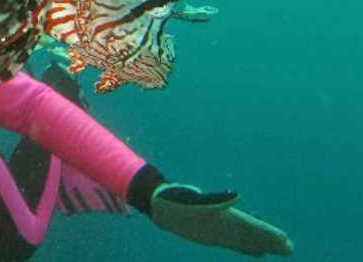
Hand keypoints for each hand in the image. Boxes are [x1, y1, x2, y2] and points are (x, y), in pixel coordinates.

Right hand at [151, 183, 292, 256]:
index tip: (282, 239)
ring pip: (241, 243)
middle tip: (289, 248)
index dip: (264, 234)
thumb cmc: (173, 197)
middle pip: (246, 239)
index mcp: (214, 222)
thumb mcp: (190, 195)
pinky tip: (258, 251)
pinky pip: (233, 244)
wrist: (156, 209)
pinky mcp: (210, 237)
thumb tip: (235, 196)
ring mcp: (213, 237)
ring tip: (280, 249)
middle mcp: (216, 233)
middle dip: (267, 242)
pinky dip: (247, 247)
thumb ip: (214, 199)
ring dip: (261, 245)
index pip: (245, 229)